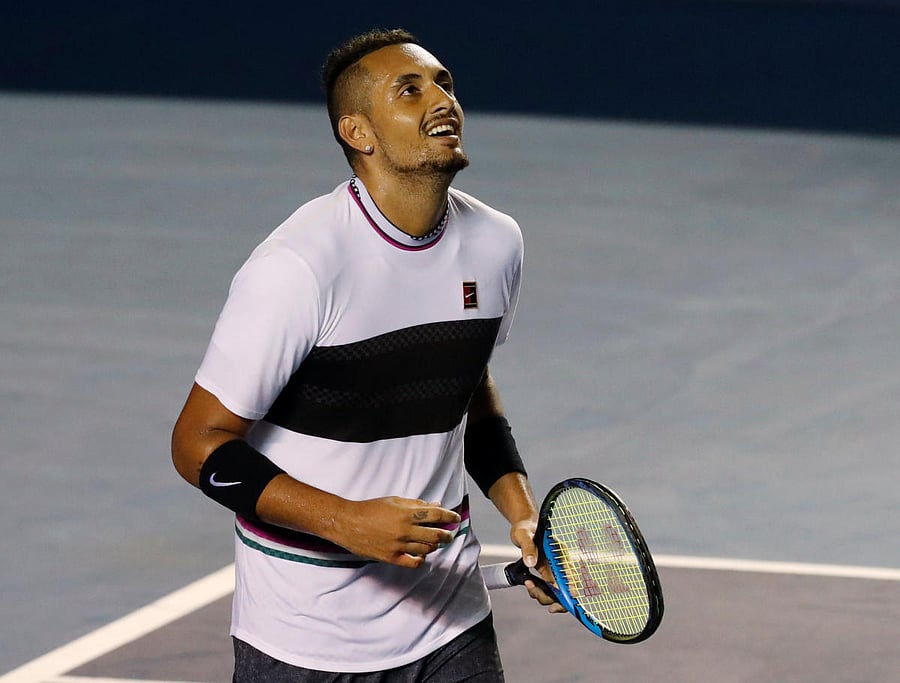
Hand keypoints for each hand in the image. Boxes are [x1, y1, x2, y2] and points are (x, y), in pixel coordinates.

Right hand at [333, 497, 460, 568]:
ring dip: (434, 546)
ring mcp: (398, 545)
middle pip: (436, 535)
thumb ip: (416, 504)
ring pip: (426, 550)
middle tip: (449, 534)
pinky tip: (421, 555)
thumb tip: (436, 505)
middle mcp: (405, 530)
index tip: (455, 518)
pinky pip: (413, 563)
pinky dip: (421, 560)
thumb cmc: (371, 508)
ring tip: (435, 543)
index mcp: (406, 513)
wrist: (348, 523)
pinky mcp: (390, 557)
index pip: (436, 515)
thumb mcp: (395, 501)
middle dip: (447, 535)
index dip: (449, 517)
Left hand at [510, 520, 566, 613]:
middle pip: (563, 591)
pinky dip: (538, 591)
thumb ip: (528, 548)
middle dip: (548, 598)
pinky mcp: (546, 572)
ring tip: (528, 584)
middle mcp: (560, 565)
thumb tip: (531, 563)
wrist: (524, 525)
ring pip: (554, 593)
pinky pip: (546, 589)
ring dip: (541, 595)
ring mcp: (554, 570)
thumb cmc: (525, 528)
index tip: (557, 604)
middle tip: (532, 590)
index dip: (568, 595)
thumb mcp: (524, 535)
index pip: (570, 579)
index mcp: (560, 555)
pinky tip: (529, 584)